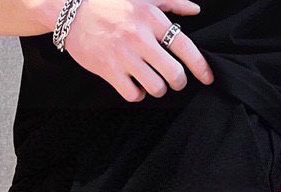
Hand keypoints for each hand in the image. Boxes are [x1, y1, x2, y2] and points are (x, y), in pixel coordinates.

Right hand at [63, 0, 214, 101]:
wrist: (72, 12)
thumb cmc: (110, 5)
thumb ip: (172, 2)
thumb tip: (195, 11)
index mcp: (152, 19)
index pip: (186, 47)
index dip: (201, 67)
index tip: (208, 79)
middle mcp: (140, 38)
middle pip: (174, 74)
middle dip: (178, 82)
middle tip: (174, 80)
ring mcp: (124, 56)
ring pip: (156, 87)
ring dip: (158, 89)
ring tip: (153, 82)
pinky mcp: (109, 71)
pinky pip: (134, 94)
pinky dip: (138, 94)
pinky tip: (135, 85)